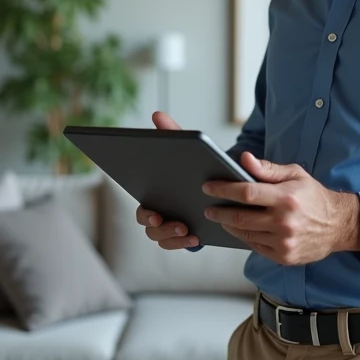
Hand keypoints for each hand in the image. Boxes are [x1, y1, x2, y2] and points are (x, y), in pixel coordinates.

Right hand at [134, 111, 199, 250]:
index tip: (154, 211)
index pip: (142, 206)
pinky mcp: (183, 235)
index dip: (145, 212)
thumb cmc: (195, 167)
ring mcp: (169, 226)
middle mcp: (157, 213)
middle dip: (157, 225)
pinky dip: (184, 243)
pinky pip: (177, 245)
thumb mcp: (185, 150)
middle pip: (148, 225)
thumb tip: (157, 114)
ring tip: (185, 229)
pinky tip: (197, 236)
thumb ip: (171, 133)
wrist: (218, 185)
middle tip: (166, 219)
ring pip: (160, 237)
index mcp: (154, 194)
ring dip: (170, 235)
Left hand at [203, 153, 359, 265]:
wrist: (339, 225)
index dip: (223, 189)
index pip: (246, 193)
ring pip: (245, 234)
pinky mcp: (284, 257)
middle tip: (208, 207)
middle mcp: (284, 222)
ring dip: (229, 225)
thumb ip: (268, 169)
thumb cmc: (314, 196)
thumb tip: (243, 159)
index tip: (208, 187)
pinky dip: (244, 237)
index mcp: (286, 198)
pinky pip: (255, 247)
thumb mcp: (295, 174)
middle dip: (219, 211)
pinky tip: (239, 229)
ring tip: (220, 217)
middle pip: (241, 217)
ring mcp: (284, 243)